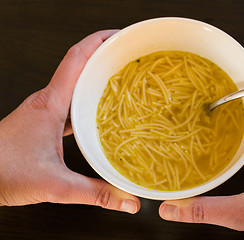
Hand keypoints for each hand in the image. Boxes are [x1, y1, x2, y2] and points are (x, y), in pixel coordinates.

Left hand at [0, 30, 139, 213]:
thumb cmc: (3, 173)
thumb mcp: (55, 185)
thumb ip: (95, 193)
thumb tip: (128, 200)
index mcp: (51, 103)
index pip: (77, 59)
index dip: (99, 41)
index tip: (121, 36)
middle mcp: (48, 101)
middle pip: (78, 65)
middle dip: (104, 55)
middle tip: (130, 57)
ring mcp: (45, 110)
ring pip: (74, 84)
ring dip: (95, 77)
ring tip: (121, 81)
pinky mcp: (43, 122)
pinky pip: (70, 102)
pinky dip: (87, 99)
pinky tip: (100, 113)